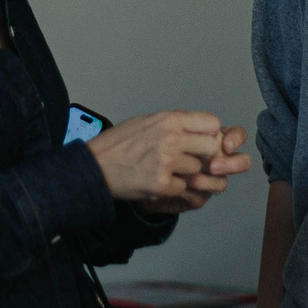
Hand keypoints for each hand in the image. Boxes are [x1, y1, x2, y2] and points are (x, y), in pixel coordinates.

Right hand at [129, 125, 252, 211]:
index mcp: (169, 120)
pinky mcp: (162, 184)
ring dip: (186, 173)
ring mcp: (167, 162)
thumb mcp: (147, 121)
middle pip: (211, 148)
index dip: (209, 134)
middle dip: (203, 155)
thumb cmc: (118, 143)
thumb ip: (173, 121)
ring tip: (166, 170)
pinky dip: (173, 187)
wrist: (95, 166)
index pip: (212, 123)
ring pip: (197, 170)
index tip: (202, 141)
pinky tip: (158, 181)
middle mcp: (171, 138)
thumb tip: (196, 122)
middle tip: (189, 159)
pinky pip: (183, 187)